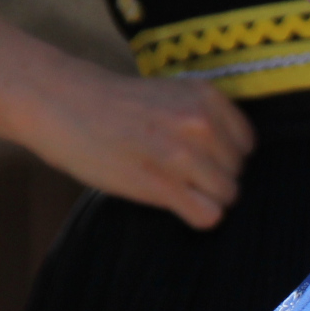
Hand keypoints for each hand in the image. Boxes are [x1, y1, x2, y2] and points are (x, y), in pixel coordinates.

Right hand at [20, 67, 254, 228]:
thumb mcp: (170, 94)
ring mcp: (183, 155)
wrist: (62, 103)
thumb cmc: (113, 103)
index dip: (226, 156)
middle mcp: (202, 123)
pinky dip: (196, 216)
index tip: (202, 159)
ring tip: (176, 189)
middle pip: (237, 172)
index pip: (247, 144)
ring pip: (227, 196)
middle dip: (215, 179)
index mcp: (206, 97)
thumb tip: (231, 155)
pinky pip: (208, 215)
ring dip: (205, 199)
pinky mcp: (162, 185)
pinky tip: (174, 204)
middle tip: (182, 176)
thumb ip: (202, 117)